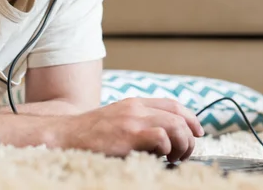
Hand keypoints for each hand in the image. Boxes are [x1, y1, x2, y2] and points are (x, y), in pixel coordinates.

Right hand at [58, 98, 204, 162]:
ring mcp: (133, 120)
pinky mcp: (128, 136)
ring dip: (182, 145)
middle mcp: (137, 108)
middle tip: (185, 153)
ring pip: (175, 126)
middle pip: (178, 116)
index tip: (198, 132)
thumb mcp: (117, 118)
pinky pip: (161, 138)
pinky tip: (160, 158)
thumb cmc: (90, 133)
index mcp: (135, 103)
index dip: (191, 118)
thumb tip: (164, 136)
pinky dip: (166, 149)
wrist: (65, 135)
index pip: (173, 105)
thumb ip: (139, 120)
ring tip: (175, 158)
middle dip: (190, 136)